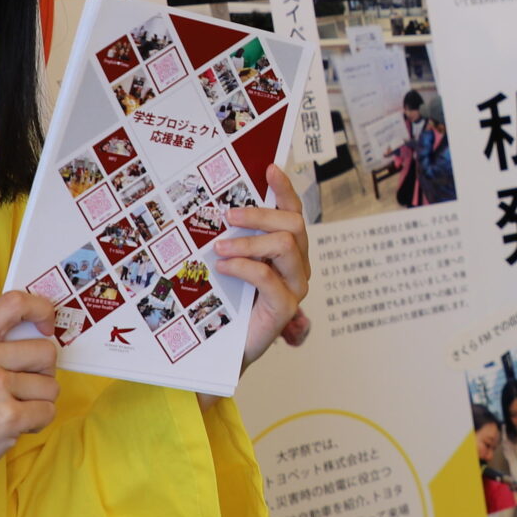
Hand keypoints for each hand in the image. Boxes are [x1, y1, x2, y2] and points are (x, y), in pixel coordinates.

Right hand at [0, 291, 59, 494]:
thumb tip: (37, 335)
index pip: (13, 303)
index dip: (41, 310)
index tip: (47, 327)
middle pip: (45, 351)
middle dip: (43, 374)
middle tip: (22, 390)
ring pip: (50, 386)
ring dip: (39, 402)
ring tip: (11, 412)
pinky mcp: (8, 417)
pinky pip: (48, 411)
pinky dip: (37, 422)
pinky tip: (13, 427)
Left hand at [224, 164, 312, 368]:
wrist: (225, 348)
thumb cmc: (229, 303)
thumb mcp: (232, 263)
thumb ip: (235, 240)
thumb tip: (218, 209)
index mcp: (288, 250)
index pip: (292, 211)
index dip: (284, 189)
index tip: (268, 169)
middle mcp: (297, 264)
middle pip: (293, 224)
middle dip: (259, 215)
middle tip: (227, 216)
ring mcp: (295, 286)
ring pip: (285, 245)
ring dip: (248, 242)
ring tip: (220, 247)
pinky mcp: (285, 307)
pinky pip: (268, 277)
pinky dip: (244, 267)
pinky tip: (224, 267)